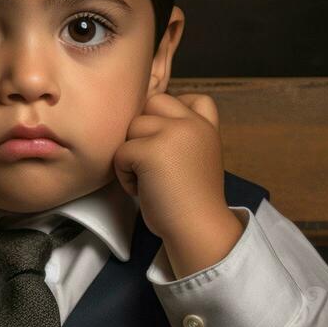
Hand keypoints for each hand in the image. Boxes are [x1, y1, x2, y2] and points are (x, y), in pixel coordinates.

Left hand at [113, 91, 242, 271]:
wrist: (197, 228)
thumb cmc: (191, 203)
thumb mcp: (199, 158)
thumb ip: (184, 137)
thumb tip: (147, 123)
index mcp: (206, 127)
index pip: (194, 98)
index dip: (174, 114)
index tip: (170, 141)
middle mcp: (192, 124)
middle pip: (153, 103)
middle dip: (145, 130)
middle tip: (152, 162)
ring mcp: (172, 134)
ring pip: (132, 127)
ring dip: (131, 153)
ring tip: (148, 179)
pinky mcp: (151, 150)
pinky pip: (121, 152)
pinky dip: (125, 174)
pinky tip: (143, 189)